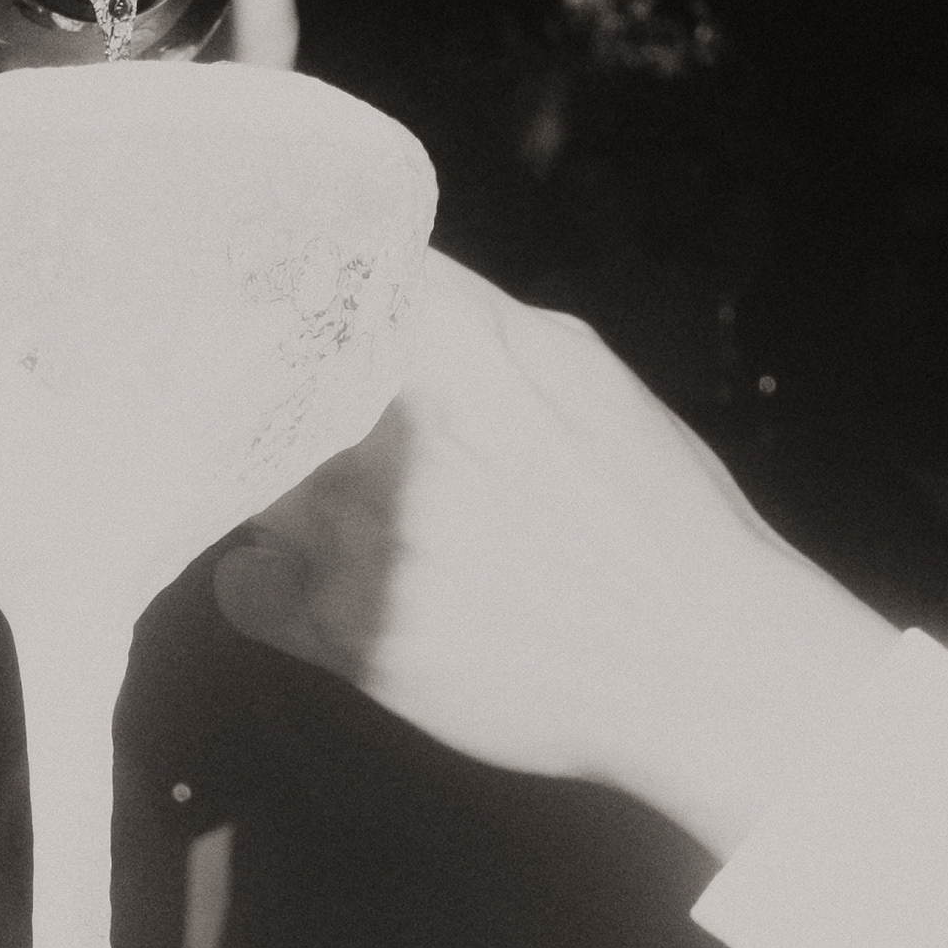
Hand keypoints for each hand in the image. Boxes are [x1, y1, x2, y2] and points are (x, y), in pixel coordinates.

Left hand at [212, 255, 895, 863]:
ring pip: (252, 482)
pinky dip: (261, 578)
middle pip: (263, 382)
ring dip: (274, 489)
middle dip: (270, 395)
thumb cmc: (656, 513)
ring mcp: (368, 533)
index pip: (313, 283)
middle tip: (283, 415)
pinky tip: (302, 576)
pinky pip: (243, 588)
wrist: (704, 664)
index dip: (283, 296)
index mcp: (455, 343)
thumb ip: (469, 320)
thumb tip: (388, 283)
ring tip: (324, 506)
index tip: (272, 311)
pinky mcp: (354, 631)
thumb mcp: (578, 369)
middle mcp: (396, 429)